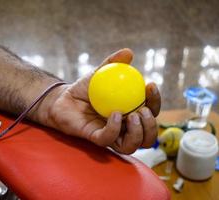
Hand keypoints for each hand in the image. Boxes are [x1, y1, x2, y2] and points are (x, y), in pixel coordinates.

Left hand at [43, 48, 160, 153]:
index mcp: (129, 112)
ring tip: (133, 116)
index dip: (155, 101)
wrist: (63, 99)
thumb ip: (112, 63)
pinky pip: (108, 139)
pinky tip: (115, 114)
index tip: (150, 85)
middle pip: (147, 137)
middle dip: (151, 126)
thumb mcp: (99, 73)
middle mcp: (123, 128)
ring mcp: (110, 135)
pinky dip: (114, 129)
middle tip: (143, 110)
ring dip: (138, 133)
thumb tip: (128, 52)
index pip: (150, 112)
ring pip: (131, 146)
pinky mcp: (95, 139)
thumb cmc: (84, 88)